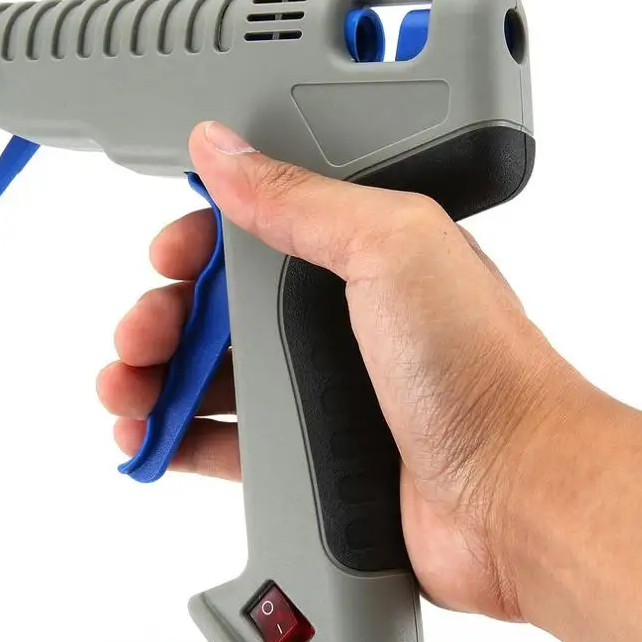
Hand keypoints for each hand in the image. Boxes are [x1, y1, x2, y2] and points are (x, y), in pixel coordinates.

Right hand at [98, 122, 588, 619]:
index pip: (254, 234)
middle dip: (163, 318)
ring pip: (214, 378)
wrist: (517, 493)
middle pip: (220, 310)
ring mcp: (325, 393)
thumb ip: (301, 198)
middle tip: (137, 338)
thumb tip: (225, 149)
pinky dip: (182, 440)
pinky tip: (150, 440)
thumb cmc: (478, 369)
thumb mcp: (389, 248)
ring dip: (157, 380)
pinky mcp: (315, 458)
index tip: (166, 257)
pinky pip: (228, 444)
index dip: (199, 243)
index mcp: (359, 258)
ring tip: (124, 395)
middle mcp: (339, 323)